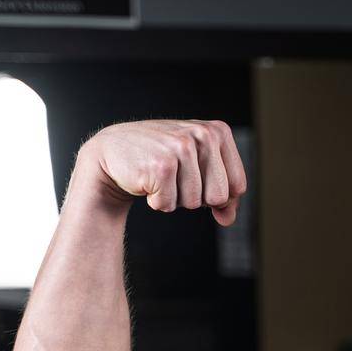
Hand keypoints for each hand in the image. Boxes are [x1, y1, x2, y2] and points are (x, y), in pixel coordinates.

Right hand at [81, 119, 246, 225]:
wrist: (113, 152)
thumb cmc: (161, 162)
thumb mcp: (198, 169)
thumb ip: (223, 195)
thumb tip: (228, 218)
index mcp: (218, 132)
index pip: (238, 186)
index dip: (218, 196)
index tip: (197, 180)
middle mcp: (203, 134)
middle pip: (219, 197)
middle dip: (197, 197)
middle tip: (176, 177)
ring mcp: (181, 148)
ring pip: (195, 203)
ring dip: (175, 198)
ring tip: (161, 177)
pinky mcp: (161, 165)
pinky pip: (170, 205)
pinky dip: (157, 201)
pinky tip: (147, 180)